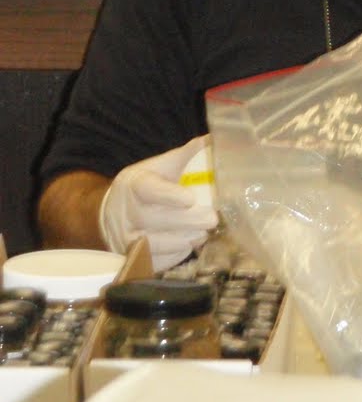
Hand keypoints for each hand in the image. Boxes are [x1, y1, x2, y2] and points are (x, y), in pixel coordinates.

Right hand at [98, 135, 218, 269]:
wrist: (109, 213)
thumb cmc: (143, 186)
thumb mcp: (157, 167)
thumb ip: (183, 155)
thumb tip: (213, 139)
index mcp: (135, 184)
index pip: (148, 190)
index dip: (168, 195)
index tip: (190, 199)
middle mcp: (127, 212)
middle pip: (154, 220)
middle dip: (186, 221)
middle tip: (212, 219)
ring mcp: (126, 238)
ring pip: (153, 244)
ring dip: (182, 240)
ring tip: (203, 235)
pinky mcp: (130, 257)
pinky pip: (152, 261)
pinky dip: (172, 256)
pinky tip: (188, 247)